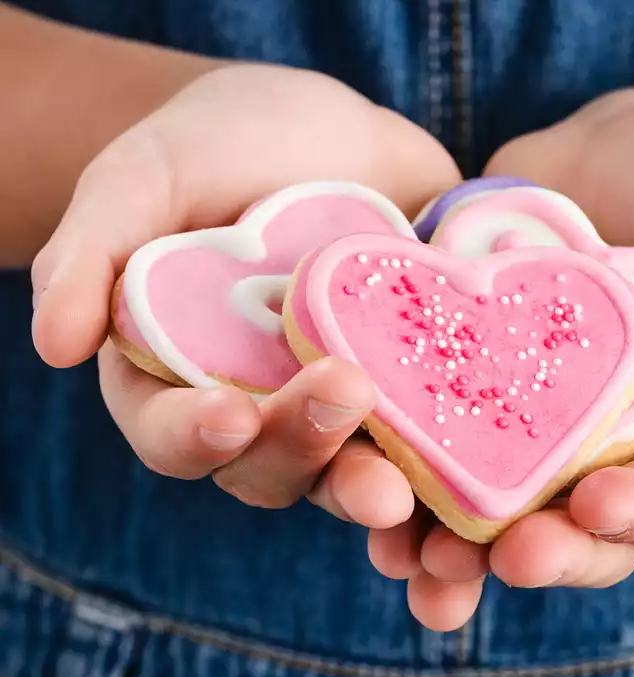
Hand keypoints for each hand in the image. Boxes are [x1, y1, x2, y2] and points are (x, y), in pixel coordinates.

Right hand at [31, 64, 459, 526]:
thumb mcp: (145, 175)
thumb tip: (52, 344)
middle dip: (301, 453)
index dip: (193, 438)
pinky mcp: (413, 381)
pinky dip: (448, 462)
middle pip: (271, 466)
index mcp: (184, 374)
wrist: (327, 132)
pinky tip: (479, 465)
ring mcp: (343, 398)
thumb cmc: (221, 144)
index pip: (174, 433)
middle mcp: (262, 404)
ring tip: (407, 486)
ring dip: (375, 486)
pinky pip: (431, 433)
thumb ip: (91, 248)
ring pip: (353, 467)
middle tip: (342, 403)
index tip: (225, 416)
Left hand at [370, 88, 633, 629]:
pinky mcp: (461, 371)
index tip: (598, 505)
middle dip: (535, 548)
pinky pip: (424, 420)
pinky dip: (391, 449)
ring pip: (486, 496)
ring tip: (410, 556)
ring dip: (444, 536)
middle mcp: (600, 449)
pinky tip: (359, 470)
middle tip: (499, 557)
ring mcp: (524, 416)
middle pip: (569, 525)